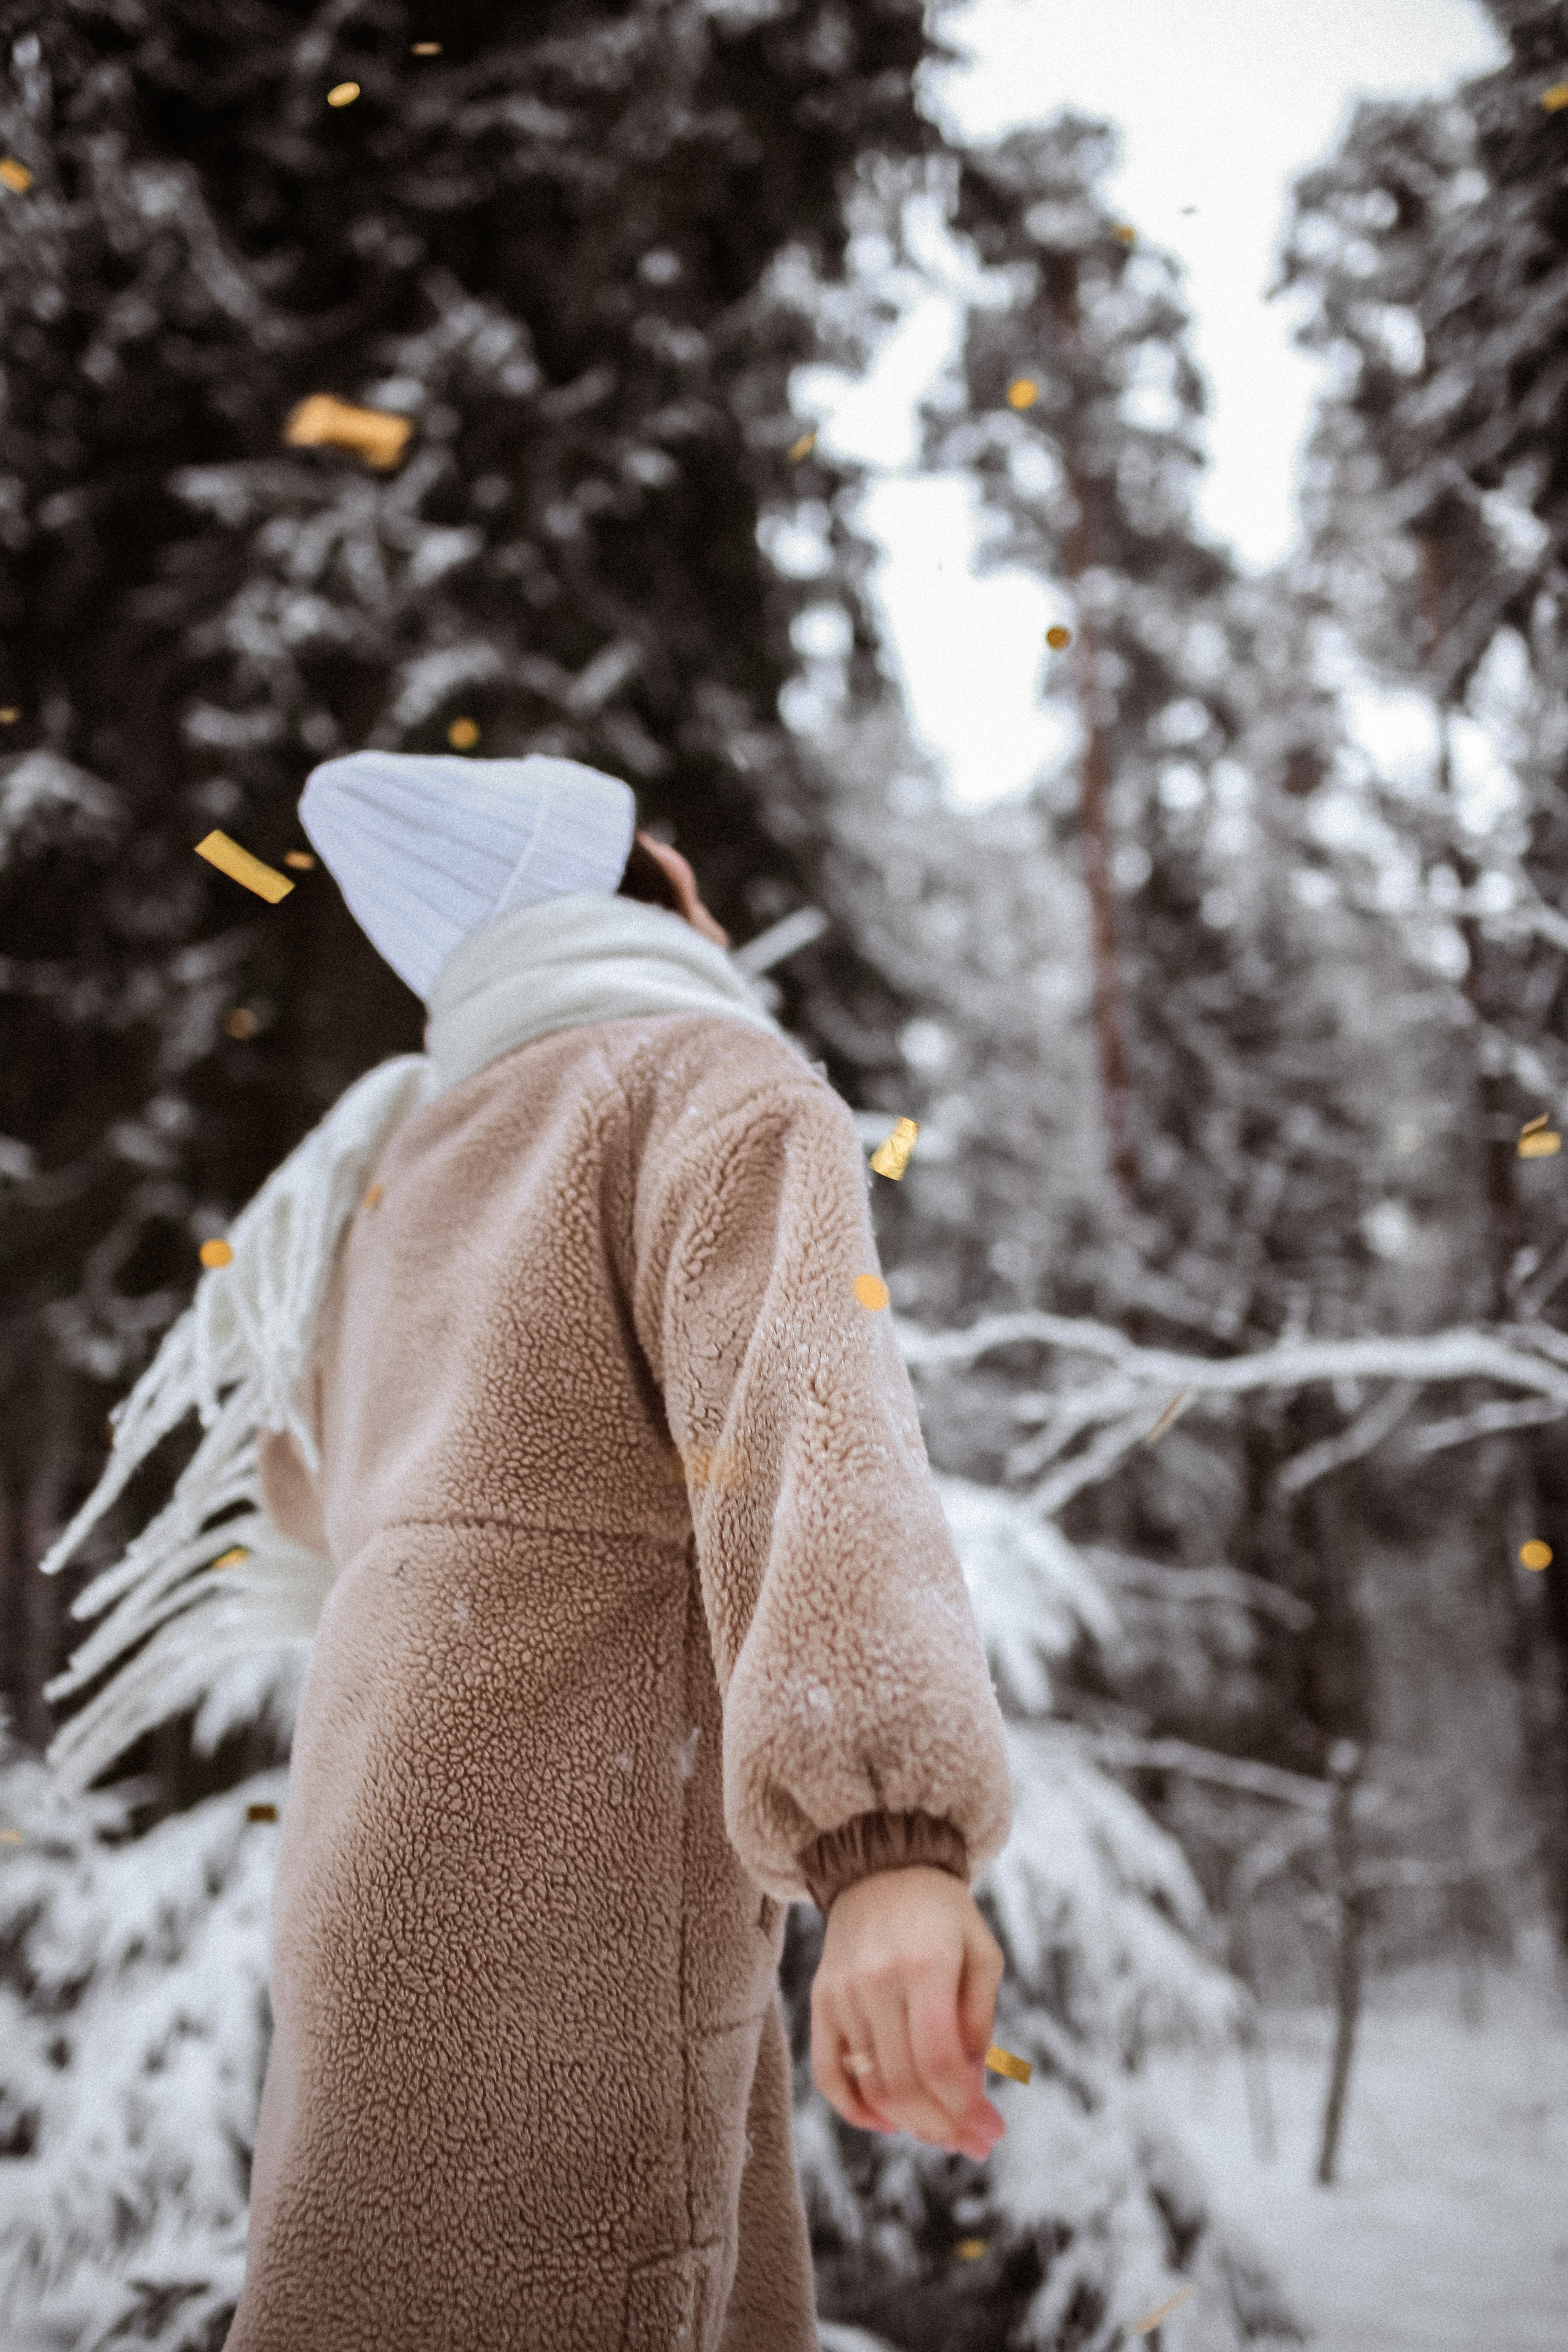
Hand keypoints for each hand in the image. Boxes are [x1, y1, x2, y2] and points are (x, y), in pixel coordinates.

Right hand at [810, 1865, 1007, 2161]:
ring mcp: (842, 1993)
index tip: (992, 2132)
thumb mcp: (982, 1951)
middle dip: (945, 2127)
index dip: (967, 2109)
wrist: (881, 1865)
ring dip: (911, 2124)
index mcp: (925, 1965)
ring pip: (871, 2086)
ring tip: (944, 2134)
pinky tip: (887, 2123)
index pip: (940, 2062)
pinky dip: (855, 2109)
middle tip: (974, 2143)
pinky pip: (828, 2073)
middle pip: (905, 2084)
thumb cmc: (943, 1912)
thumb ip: (979, 2019)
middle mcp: (876, 1982)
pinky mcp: (820, 2000)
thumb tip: (970, 2087)